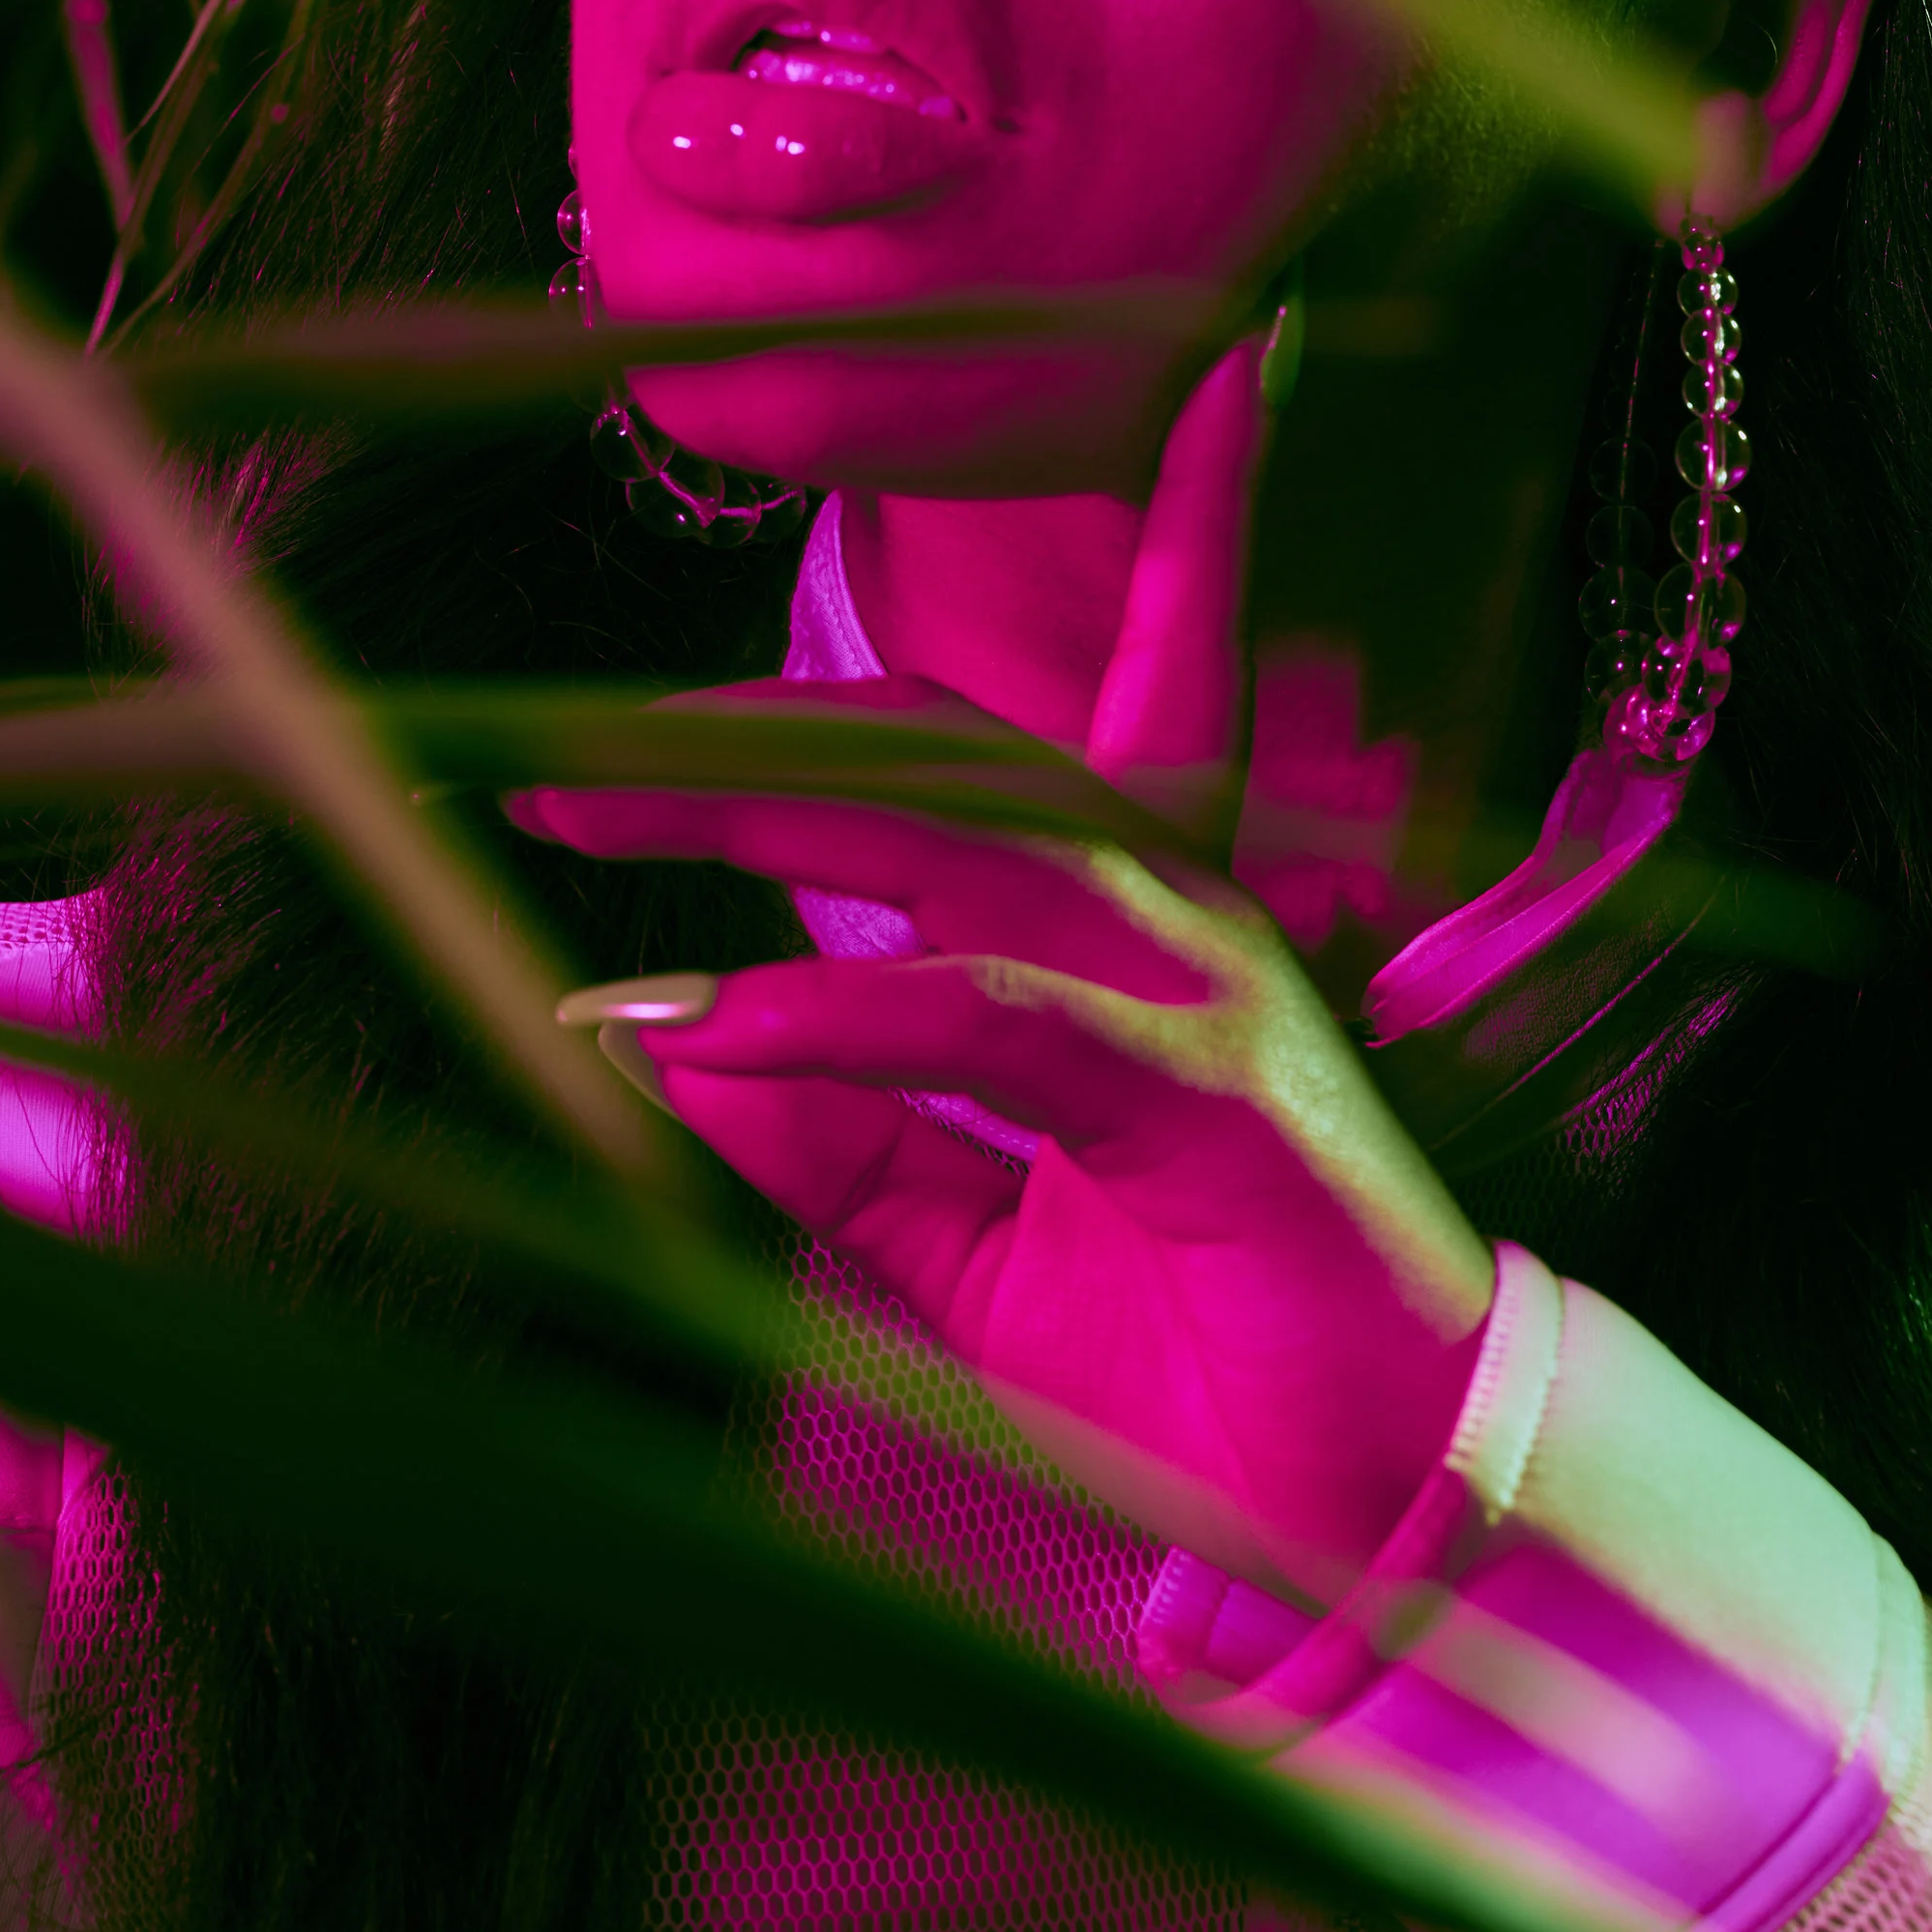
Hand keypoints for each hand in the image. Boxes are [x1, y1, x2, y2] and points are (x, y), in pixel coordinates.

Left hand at [512, 341, 1494, 1603]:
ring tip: (579, 824)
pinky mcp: (1203, 1083)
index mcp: (1131, 934)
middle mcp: (1172, 915)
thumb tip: (666, 1038)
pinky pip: (990, 1007)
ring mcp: (1196, 982)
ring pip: (958, 830)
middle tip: (550, 759)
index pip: (1068, 716)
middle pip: (937, 751)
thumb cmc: (1197, 1364)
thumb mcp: (973, 1247)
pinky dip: (841, 1003)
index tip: (1116, 418)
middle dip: (737, 735)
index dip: (1149, 520)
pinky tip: (719, 1019)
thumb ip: (840, 1141)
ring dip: (752, 815)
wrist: (1381, 1514)